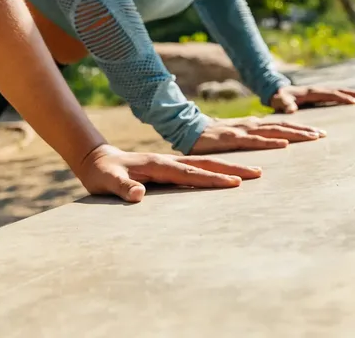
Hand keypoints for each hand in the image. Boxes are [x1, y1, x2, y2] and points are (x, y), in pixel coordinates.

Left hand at [73, 143, 261, 202]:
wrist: (96, 160)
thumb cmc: (102, 174)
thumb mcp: (107, 181)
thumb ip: (122, 188)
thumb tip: (139, 194)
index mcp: (156, 164)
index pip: (189, 173)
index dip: (212, 178)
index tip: (235, 182)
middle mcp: (167, 161)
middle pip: (204, 165)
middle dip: (232, 169)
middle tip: (258, 174)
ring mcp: (169, 164)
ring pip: (204, 165)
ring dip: (228, 168)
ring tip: (253, 172)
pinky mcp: (169, 169)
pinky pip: (197, 170)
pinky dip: (215, 171)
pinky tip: (228, 176)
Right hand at [188, 116, 324, 153]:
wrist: (187, 129)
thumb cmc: (211, 137)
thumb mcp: (235, 138)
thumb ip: (250, 141)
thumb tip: (266, 150)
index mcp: (253, 126)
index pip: (281, 126)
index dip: (300, 128)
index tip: (319, 133)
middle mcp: (251, 126)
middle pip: (282, 126)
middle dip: (304, 130)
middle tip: (324, 134)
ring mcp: (243, 130)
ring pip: (273, 131)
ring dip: (294, 134)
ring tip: (313, 137)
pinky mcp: (233, 138)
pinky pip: (255, 141)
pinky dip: (271, 142)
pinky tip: (284, 144)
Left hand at [269, 84, 354, 113]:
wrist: (276, 91)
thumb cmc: (278, 98)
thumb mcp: (280, 101)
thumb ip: (284, 104)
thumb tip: (291, 110)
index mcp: (311, 92)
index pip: (330, 94)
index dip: (342, 98)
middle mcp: (317, 89)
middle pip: (338, 90)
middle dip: (353, 93)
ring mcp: (319, 91)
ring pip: (339, 91)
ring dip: (353, 93)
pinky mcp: (319, 95)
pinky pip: (336, 95)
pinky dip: (346, 96)